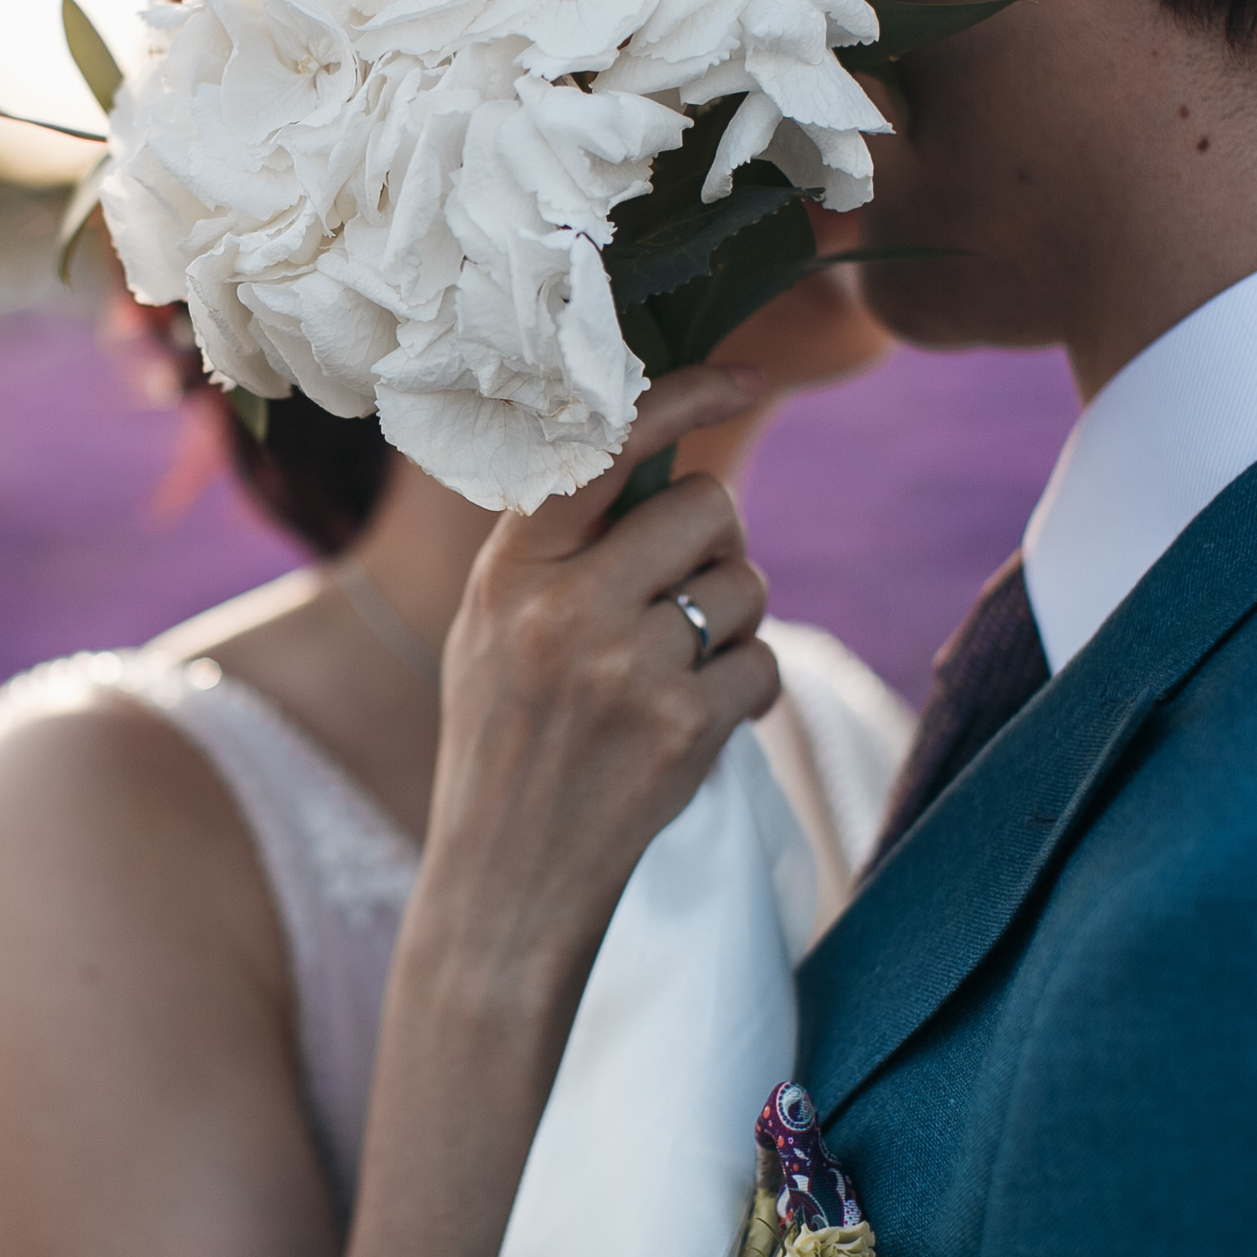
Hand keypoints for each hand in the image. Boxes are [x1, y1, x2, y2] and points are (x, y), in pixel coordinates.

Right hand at [427, 363, 782, 981]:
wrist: (503, 884)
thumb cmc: (502, 745)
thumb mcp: (492, 627)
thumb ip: (560, 548)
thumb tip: (660, 463)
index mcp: (510, 569)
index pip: (605, 444)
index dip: (686, 393)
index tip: (745, 372)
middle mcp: (562, 606)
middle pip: (706, 505)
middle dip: (718, 543)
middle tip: (683, 597)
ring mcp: (622, 667)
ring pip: (745, 585)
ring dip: (735, 623)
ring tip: (676, 675)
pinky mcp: (679, 729)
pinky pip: (763, 665)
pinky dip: (748, 692)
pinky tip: (695, 727)